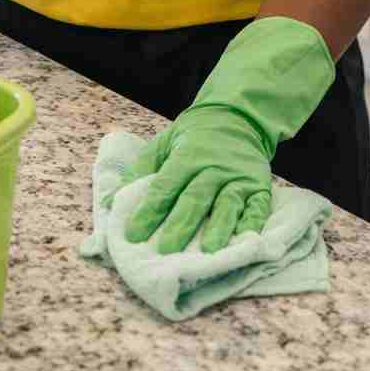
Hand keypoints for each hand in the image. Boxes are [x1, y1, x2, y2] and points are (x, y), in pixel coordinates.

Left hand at [106, 16, 335, 254]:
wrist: (235, 119)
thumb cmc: (191, 139)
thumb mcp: (161, 146)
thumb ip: (138, 173)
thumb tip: (110, 203)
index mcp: (185, 156)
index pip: (164, 186)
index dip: (149, 211)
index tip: (133, 235)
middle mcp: (212, 166)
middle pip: (195, 198)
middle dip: (180, 224)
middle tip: (167, 250)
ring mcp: (238, 177)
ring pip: (227, 204)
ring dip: (219, 227)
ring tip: (209, 251)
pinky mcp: (259, 186)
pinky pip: (258, 207)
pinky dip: (252, 224)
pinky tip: (244, 240)